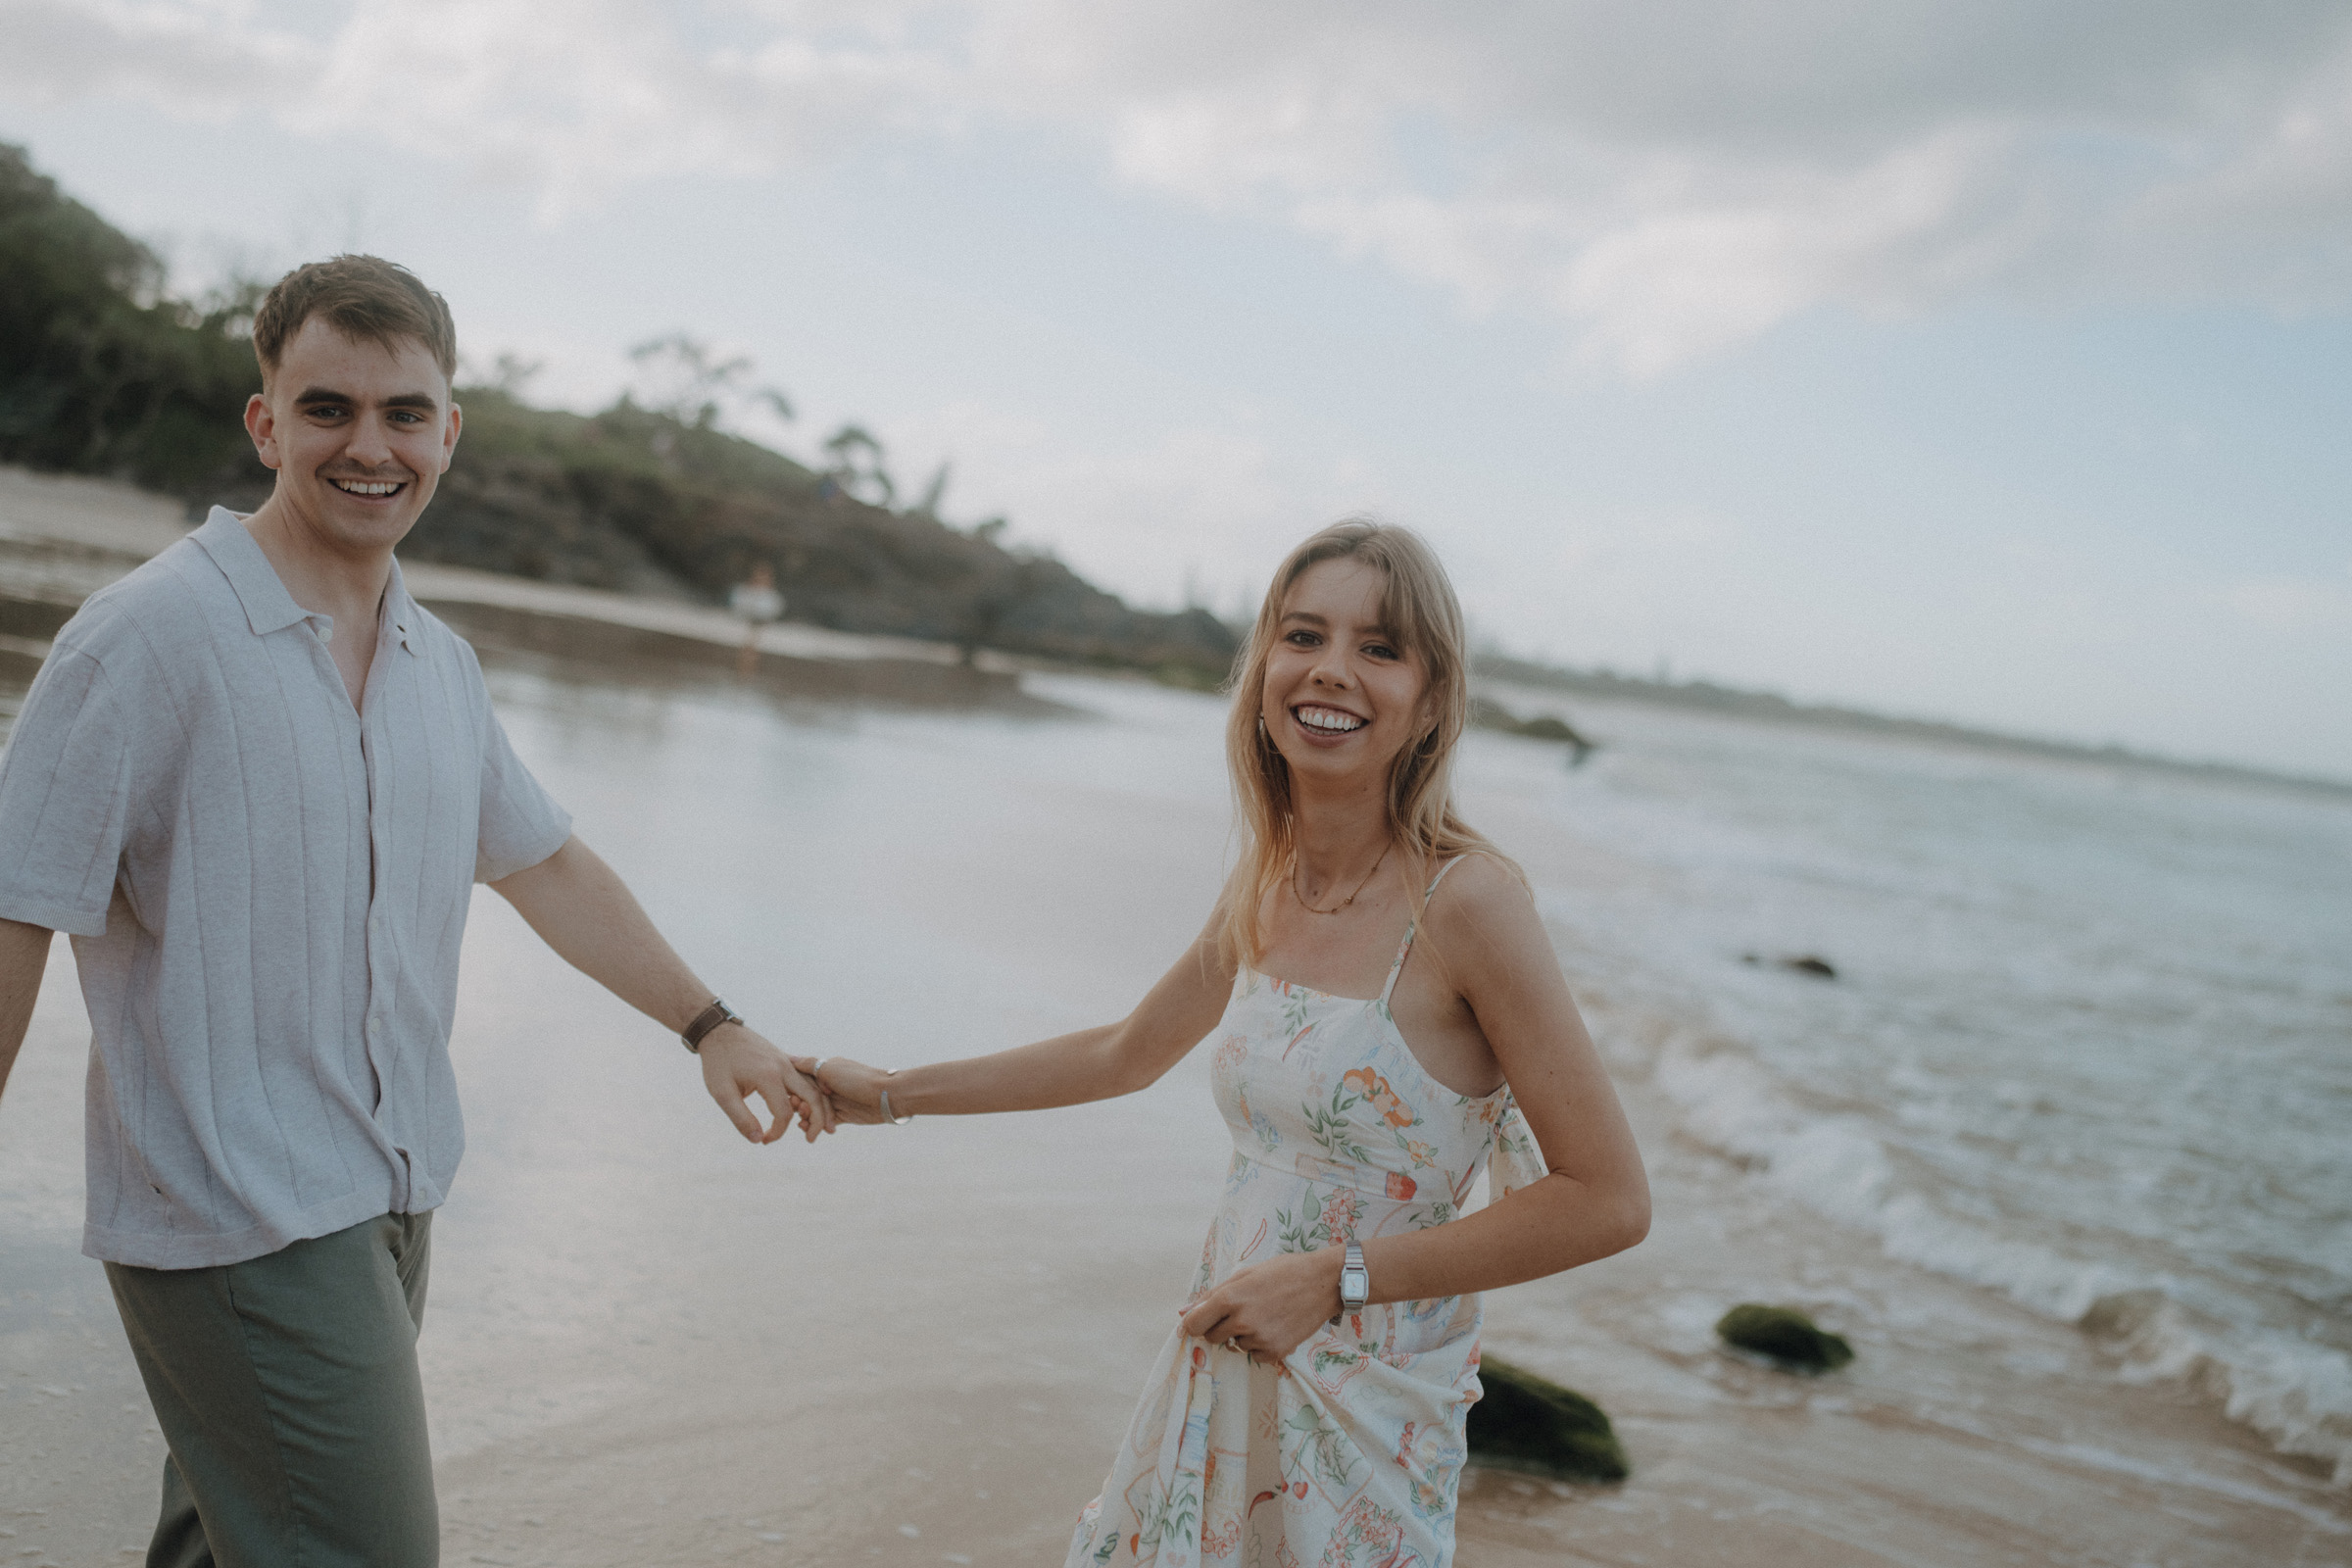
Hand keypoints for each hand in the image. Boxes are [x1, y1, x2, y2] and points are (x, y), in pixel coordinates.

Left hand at [702, 1023, 833, 1142]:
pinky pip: (806, 1078)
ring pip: (814, 1086)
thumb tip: (757, 1139)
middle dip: (816, 1121)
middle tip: (811, 1139)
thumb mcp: (722, 1093)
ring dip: (819, 1107)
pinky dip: (812, 1094)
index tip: (764, 1140)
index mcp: (768, 1076)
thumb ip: (740, 1118)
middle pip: (812, 1097)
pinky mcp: (785, 1060)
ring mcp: (787, 1061)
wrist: (719, 1032)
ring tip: (817, 1126)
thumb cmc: (718, 1063)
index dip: (777, 1132)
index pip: (784, 1113)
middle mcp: (784, 1067)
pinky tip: (806, 1107)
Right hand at [800, 1056, 893, 1125]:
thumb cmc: (858, 1080)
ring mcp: (837, 1100)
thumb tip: (790, 1058)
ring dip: (807, 1118)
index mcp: (827, 1069)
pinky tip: (809, 1131)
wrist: (886, 1097)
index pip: (804, 1079)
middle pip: (808, 1097)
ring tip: (804, 1125)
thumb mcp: (831, 1068)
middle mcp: (831, 1084)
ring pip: (815, 1110)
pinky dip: (816, 1126)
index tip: (793, 1098)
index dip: (796, 1089)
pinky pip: (825, 1121)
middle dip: (801, 1106)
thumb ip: (810, 1065)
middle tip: (800, 1112)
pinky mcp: (843, 1115)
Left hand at [1178, 1246, 1344, 1361]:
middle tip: (1242, 1310)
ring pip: (1236, 1345)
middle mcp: (1242, 1321)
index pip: (1194, 1324)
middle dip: (1220, 1327)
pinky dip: (1261, 1344)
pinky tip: (1276, 1326)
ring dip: (1244, 1334)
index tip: (1199, 1322)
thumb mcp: (1245, 1275)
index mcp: (1230, 1298)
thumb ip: (1212, 1295)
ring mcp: (1260, 1339)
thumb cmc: (1282, 1272)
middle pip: (1212, 1337)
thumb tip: (1183, 1312)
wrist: (1323, 1282)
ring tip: (1266, 1314)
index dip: (1194, 1323)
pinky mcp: (1276, 1352)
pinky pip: (1256, 1354)